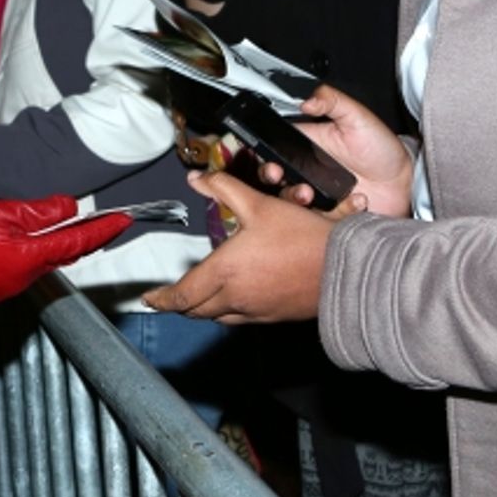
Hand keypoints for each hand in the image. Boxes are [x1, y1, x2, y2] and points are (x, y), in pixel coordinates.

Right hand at [0, 196, 130, 309]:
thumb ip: (33, 212)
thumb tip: (68, 207)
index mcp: (30, 256)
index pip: (78, 241)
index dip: (103, 230)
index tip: (124, 220)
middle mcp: (25, 274)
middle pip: (64, 251)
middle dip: (84, 236)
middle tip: (104, 219)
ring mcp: (8, 282)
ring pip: (43, 257)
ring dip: (57, 240)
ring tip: (65, 221)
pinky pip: (23, 262)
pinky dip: (33, 247)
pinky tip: (25, 234)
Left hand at [141, 169, 366, 322]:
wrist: (347, 269)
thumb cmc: (302, 236)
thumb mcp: (259, 205)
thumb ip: (225, 189)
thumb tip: (196, 178)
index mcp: (225, 272)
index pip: (182, 294)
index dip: (162, 298)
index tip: (150, 298)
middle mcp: (236, 297)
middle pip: (196, 309)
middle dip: (179, 302)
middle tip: (170, 296)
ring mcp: (256, 311)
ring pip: (218, 316)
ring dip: (203, 308)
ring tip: (196, 296)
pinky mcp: (275, 317)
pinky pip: (241, 319)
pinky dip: (228, 311)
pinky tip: (233, 298)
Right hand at [266, 85, 412, 216]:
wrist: (406, 181)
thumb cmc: (381, 148)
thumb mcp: (358, 116)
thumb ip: (332, 100)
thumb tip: (307, 100)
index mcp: (307, 146)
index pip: (275, 147)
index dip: (265, 152)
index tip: (268, 156)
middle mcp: (307, 170)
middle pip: (274, 176)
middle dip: (270, 176)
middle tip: (278, 175)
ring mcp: (317, 193)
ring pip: (290, 200)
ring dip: (294, 198)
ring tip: (310, 195)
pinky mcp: (330, 213)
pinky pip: (320, 218)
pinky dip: (337, 211)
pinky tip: (356, 200)